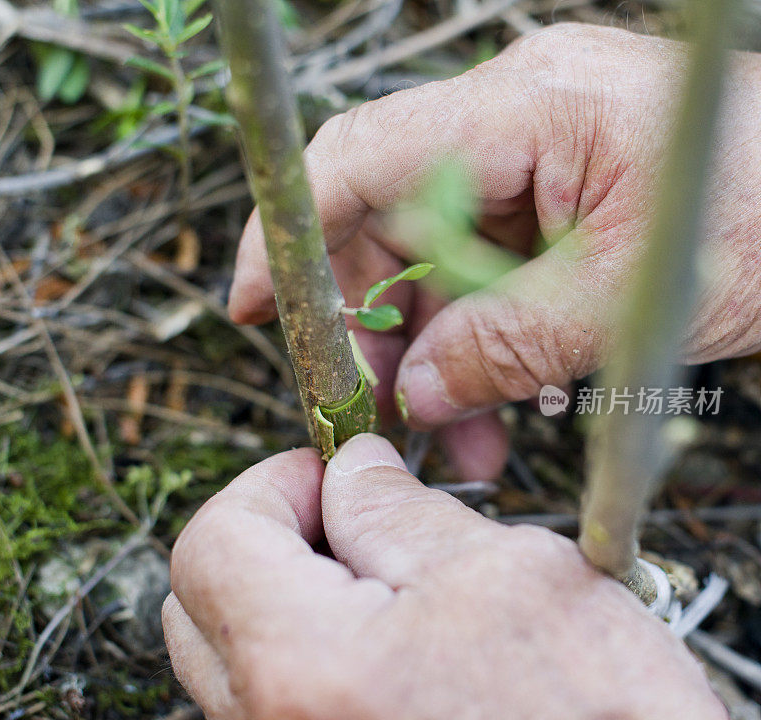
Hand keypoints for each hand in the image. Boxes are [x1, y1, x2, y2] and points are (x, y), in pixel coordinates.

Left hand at [164, 433, 760, 719]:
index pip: (213, 541)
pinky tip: (383, 639)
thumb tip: (350, 469)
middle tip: (342, 513)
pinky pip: (268, 711)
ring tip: (374, 576)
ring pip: (228, 659)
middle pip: (198, 602)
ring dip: (280, 593)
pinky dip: (303, 652)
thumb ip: (393, 507)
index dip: (270, 484)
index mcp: (308, 669)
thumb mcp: (502, 572)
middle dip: (263, 533)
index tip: (326, 472)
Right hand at [228, 23, 760, 478]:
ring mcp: (528, 162)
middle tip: (393, 418)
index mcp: (526, 109)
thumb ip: (508, 345)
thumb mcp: (630, 299)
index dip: (290, 233)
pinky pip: (480, 275)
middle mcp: (511, 123)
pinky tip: (498, 407)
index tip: (253, 306)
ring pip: (431, 264)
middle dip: (380, 331)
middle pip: (383, 224)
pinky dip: (479, 345)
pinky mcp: (546, 202)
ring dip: (437, 358)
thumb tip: (418, 393)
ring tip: (466, 444)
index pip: (357, 157)